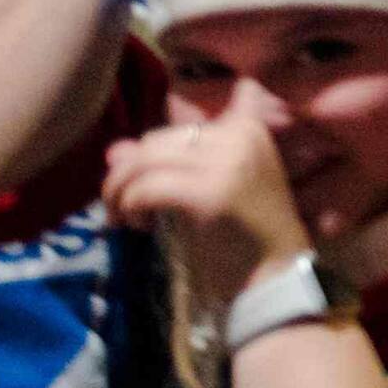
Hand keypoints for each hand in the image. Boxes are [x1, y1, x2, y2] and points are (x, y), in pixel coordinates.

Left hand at [102, 103, 311, 308]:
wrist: (274, 275)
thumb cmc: (245, 232)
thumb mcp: (210, 185)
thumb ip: (166, 163)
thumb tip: (113, 151)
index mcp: (247, 128)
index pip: (187, 112)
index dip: (156, 144)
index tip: (150, 175)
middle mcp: (239, 136)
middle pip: (154, 140)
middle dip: (126, 172)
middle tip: (122, 205)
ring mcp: (226, 163)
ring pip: (143, 162)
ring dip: (119, 190)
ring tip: (123, 216)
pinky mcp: (208, 194)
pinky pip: (145, 189)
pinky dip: (129, 207)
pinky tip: (138, 226)